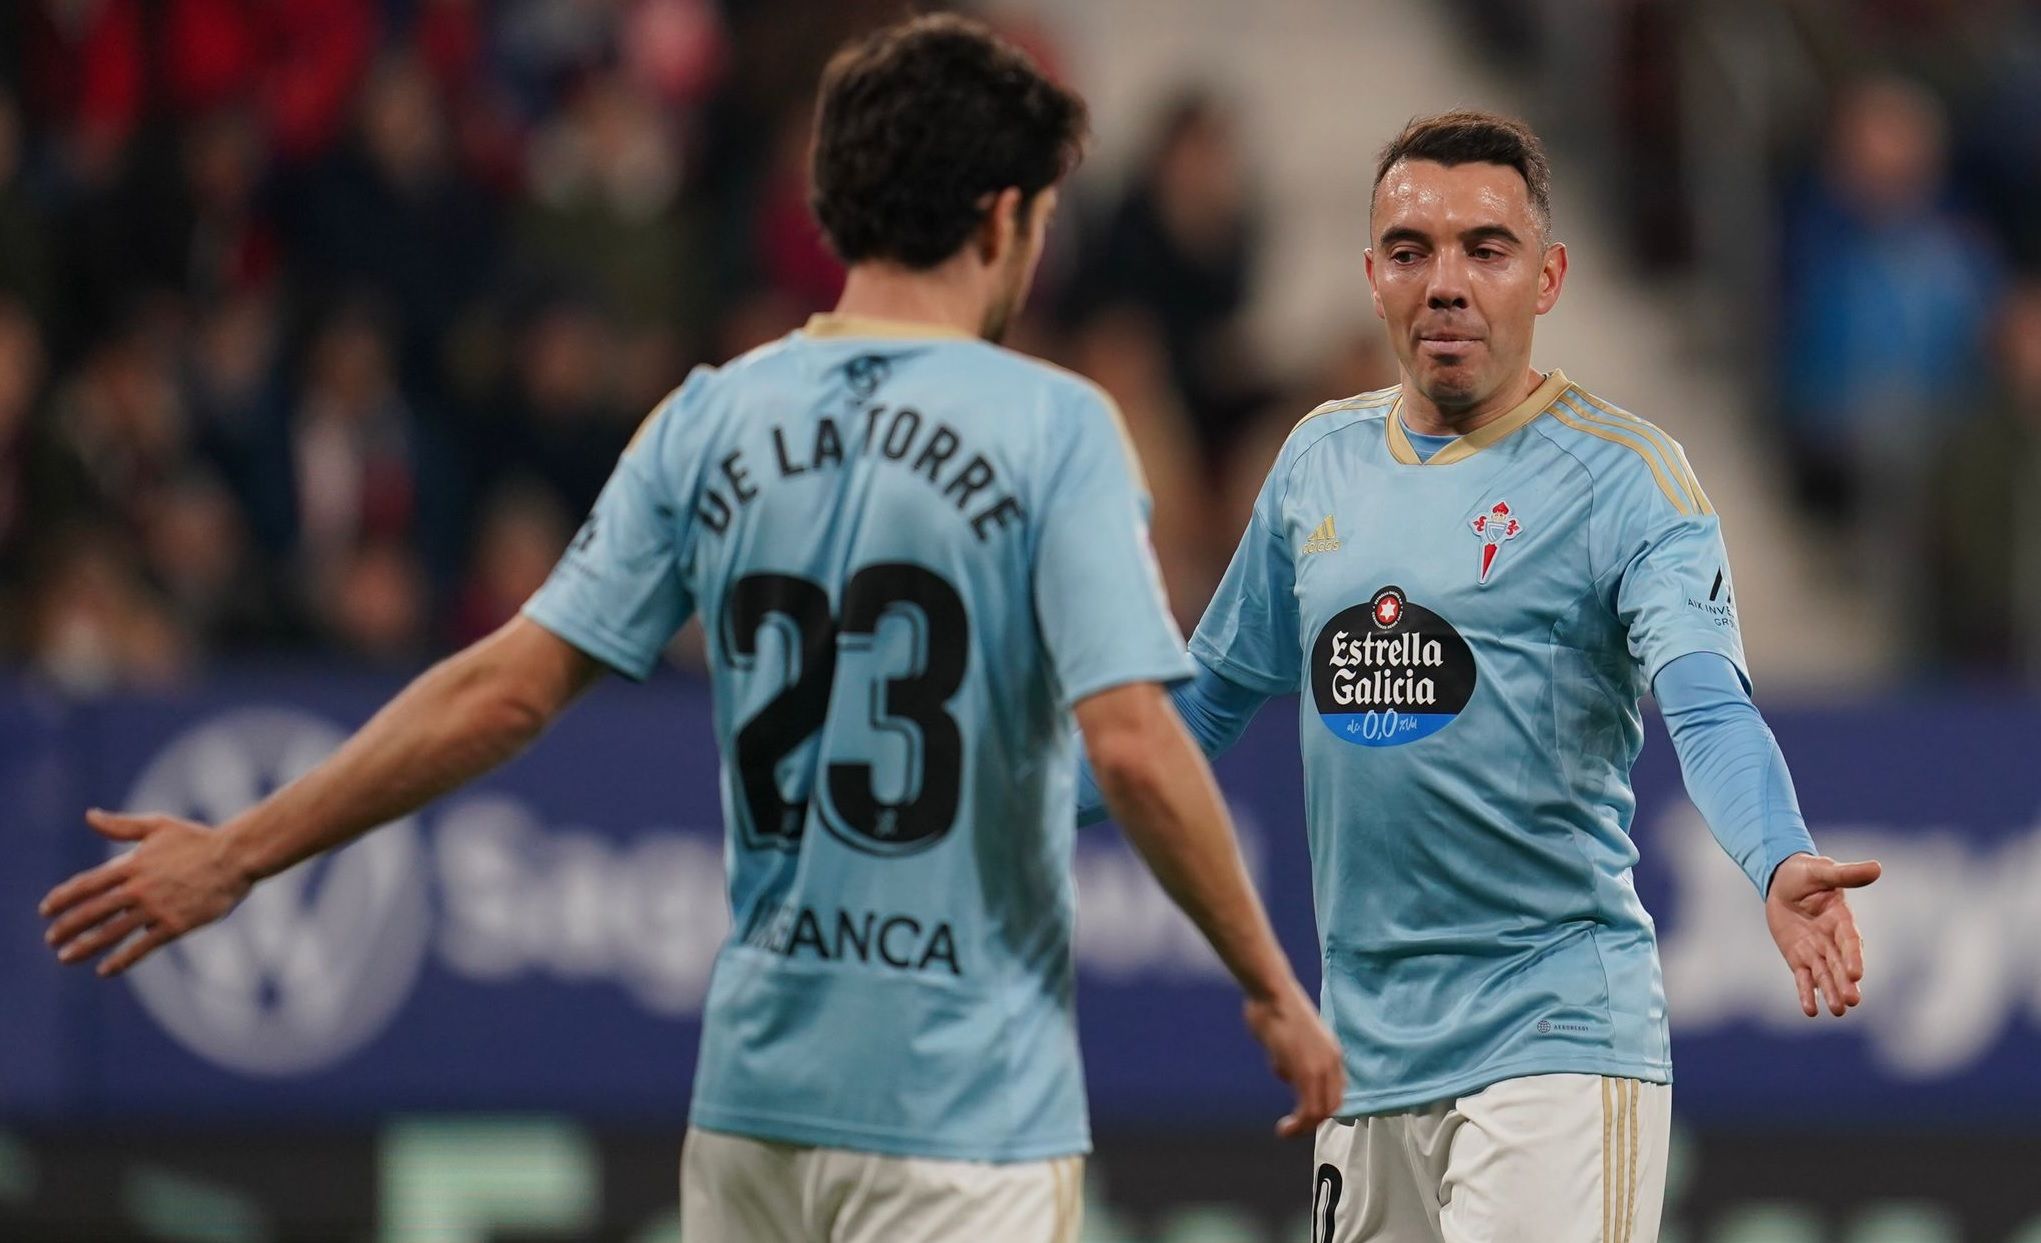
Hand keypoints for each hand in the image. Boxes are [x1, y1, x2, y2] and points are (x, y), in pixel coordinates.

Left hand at [39, 810, 252, 976]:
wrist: (236, 857)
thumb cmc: (198, 839)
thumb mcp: (158, 825)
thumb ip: (121, 826)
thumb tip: (89, 816)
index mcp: (132, 864)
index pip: (87, 884)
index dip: (63, 898)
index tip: (46, 910)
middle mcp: (138, 888)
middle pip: (92, 911)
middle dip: (67, 927)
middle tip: (51, 940)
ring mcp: (156, 908)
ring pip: (111, 932)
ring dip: (84, 946)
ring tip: (66, 957)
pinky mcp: (174, 925)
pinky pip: (141, 947)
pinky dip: (120, 960)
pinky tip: (105, 970)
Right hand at [1244, 986, 1345, 1137]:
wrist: (1272, 993)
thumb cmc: (1272, 1009)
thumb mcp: (1286, 1041)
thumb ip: (1290, 1061)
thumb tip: (1287, 1076)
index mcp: (1331, 1053)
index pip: (1337, 1092)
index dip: (1322, 1109)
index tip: (1302, 1116)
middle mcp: (1332, 1062)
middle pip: (1333, 1107)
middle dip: (1313, 1123)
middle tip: (1292, 1128)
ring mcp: (1322, 1067)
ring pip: (1322, 1113)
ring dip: (1304, 1128)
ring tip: (1286, 1132)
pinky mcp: (1307, 1072)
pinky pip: (1309, 1110)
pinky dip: (1298, 1126)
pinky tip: (1283, 1129)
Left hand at [1766, 852, 1879, 1017]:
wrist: (1783, 881)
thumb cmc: (1806, 873)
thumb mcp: (1822, 870)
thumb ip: (1846, 874)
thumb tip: (1877, 867)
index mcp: (1842, 920)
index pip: (1850, 941)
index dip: (1853, 957)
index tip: (1856, 974)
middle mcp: (1832, 939)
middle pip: (1840, 964)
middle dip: (1845, 982)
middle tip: (1851, 1002)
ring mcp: (1816, 950)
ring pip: (1825, 975)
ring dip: (1831, 992)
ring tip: (1839, 1011)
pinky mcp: (1799, 958)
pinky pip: (1803, 978)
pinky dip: (1807, 993)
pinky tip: (1811, 1011)